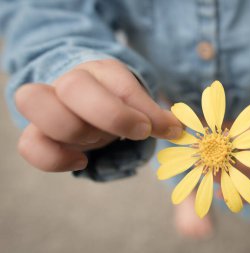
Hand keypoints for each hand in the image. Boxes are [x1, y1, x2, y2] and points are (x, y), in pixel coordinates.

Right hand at [15, 59, 181, 171]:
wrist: (84, 102)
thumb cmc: (115, 105)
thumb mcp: (136, 105)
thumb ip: (152, 115)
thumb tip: (176, 129)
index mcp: (101, 71)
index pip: (120, 82)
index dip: (142, 107)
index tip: (163, 128)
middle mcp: (71, 81)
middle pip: (74, 86)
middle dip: (111, 115)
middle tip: (139, 132)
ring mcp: (48, 104)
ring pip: (35, 101)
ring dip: (76, 131)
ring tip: (98, 143)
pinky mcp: (36, 130)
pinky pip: (29, 144)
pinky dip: (54, 159)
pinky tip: (81, 161)